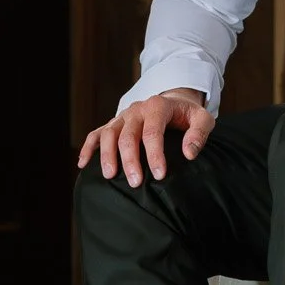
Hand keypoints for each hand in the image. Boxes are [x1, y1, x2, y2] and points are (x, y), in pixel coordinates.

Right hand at [77, 89, 211, 186]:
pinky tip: (83, 164)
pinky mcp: (114, 123)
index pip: (152, 132)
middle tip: (135, 183)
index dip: (155, 155)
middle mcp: (136, 110)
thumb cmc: (187, 114)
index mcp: (157, 106)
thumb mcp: (202, 118)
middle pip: (127, 135)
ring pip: (108, 134)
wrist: (173, 100)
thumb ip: (198, 134)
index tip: (160, 175)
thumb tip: (189, 154)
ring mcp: (122, 116)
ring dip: (107, 155)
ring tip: (110, 176)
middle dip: (130, 160)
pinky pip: (96, 133)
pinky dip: (87, 147)